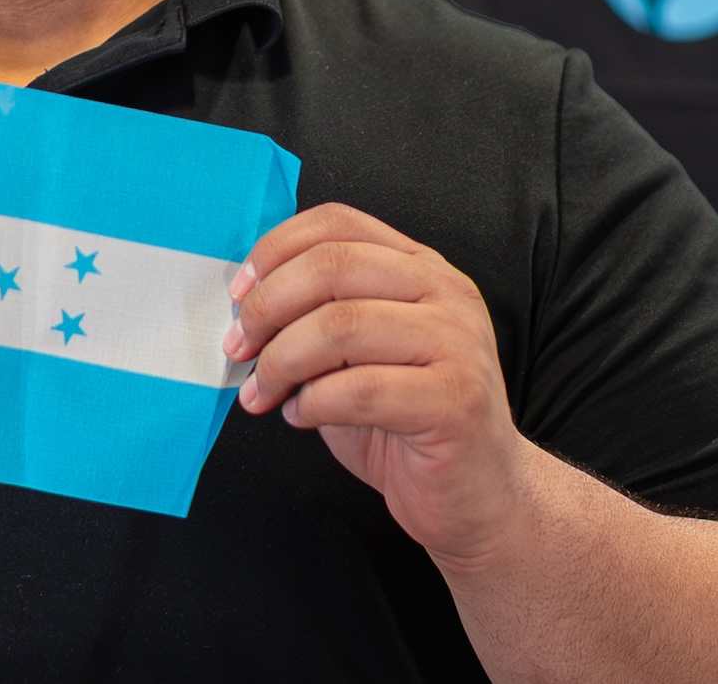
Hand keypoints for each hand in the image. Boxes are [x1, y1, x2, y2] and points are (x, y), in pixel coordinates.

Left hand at [222, 203, 533, 567]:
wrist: (478, 494)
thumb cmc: (406, 420)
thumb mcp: (357, 351)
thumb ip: (317, 315)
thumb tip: (243, 306)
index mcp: (419, 267)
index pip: (338, 223)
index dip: (275, 250)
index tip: (239, 294)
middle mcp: (445, 293)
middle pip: (332, 266)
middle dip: (268, 308)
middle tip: (239, 348)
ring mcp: (457, 343)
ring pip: (340, 325)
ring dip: (281, 361)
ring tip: (264, 392)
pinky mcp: (456, 399)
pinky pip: (359, 389)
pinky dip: (313, 404)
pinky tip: (301, 417)